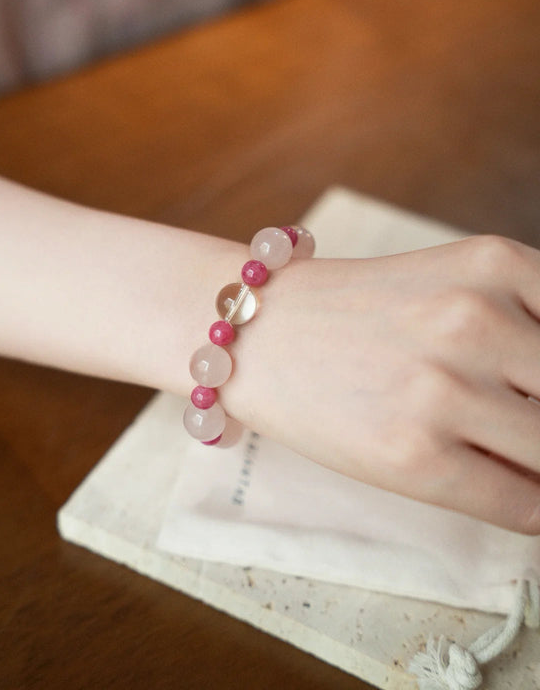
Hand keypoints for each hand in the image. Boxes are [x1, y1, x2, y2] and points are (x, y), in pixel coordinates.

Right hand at [221, 235, 539, 533]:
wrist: (259, 336)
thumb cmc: (358, 312)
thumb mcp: (454, 283)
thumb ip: (529, 326)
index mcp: (496, 264)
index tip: (531, 395)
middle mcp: (475, 319)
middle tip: (517, 422)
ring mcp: (443, 389)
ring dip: (539, 464)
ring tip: (507, 453)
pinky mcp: (414, 455)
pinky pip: (524, 506)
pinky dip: (530, 507)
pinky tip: (502, 486)